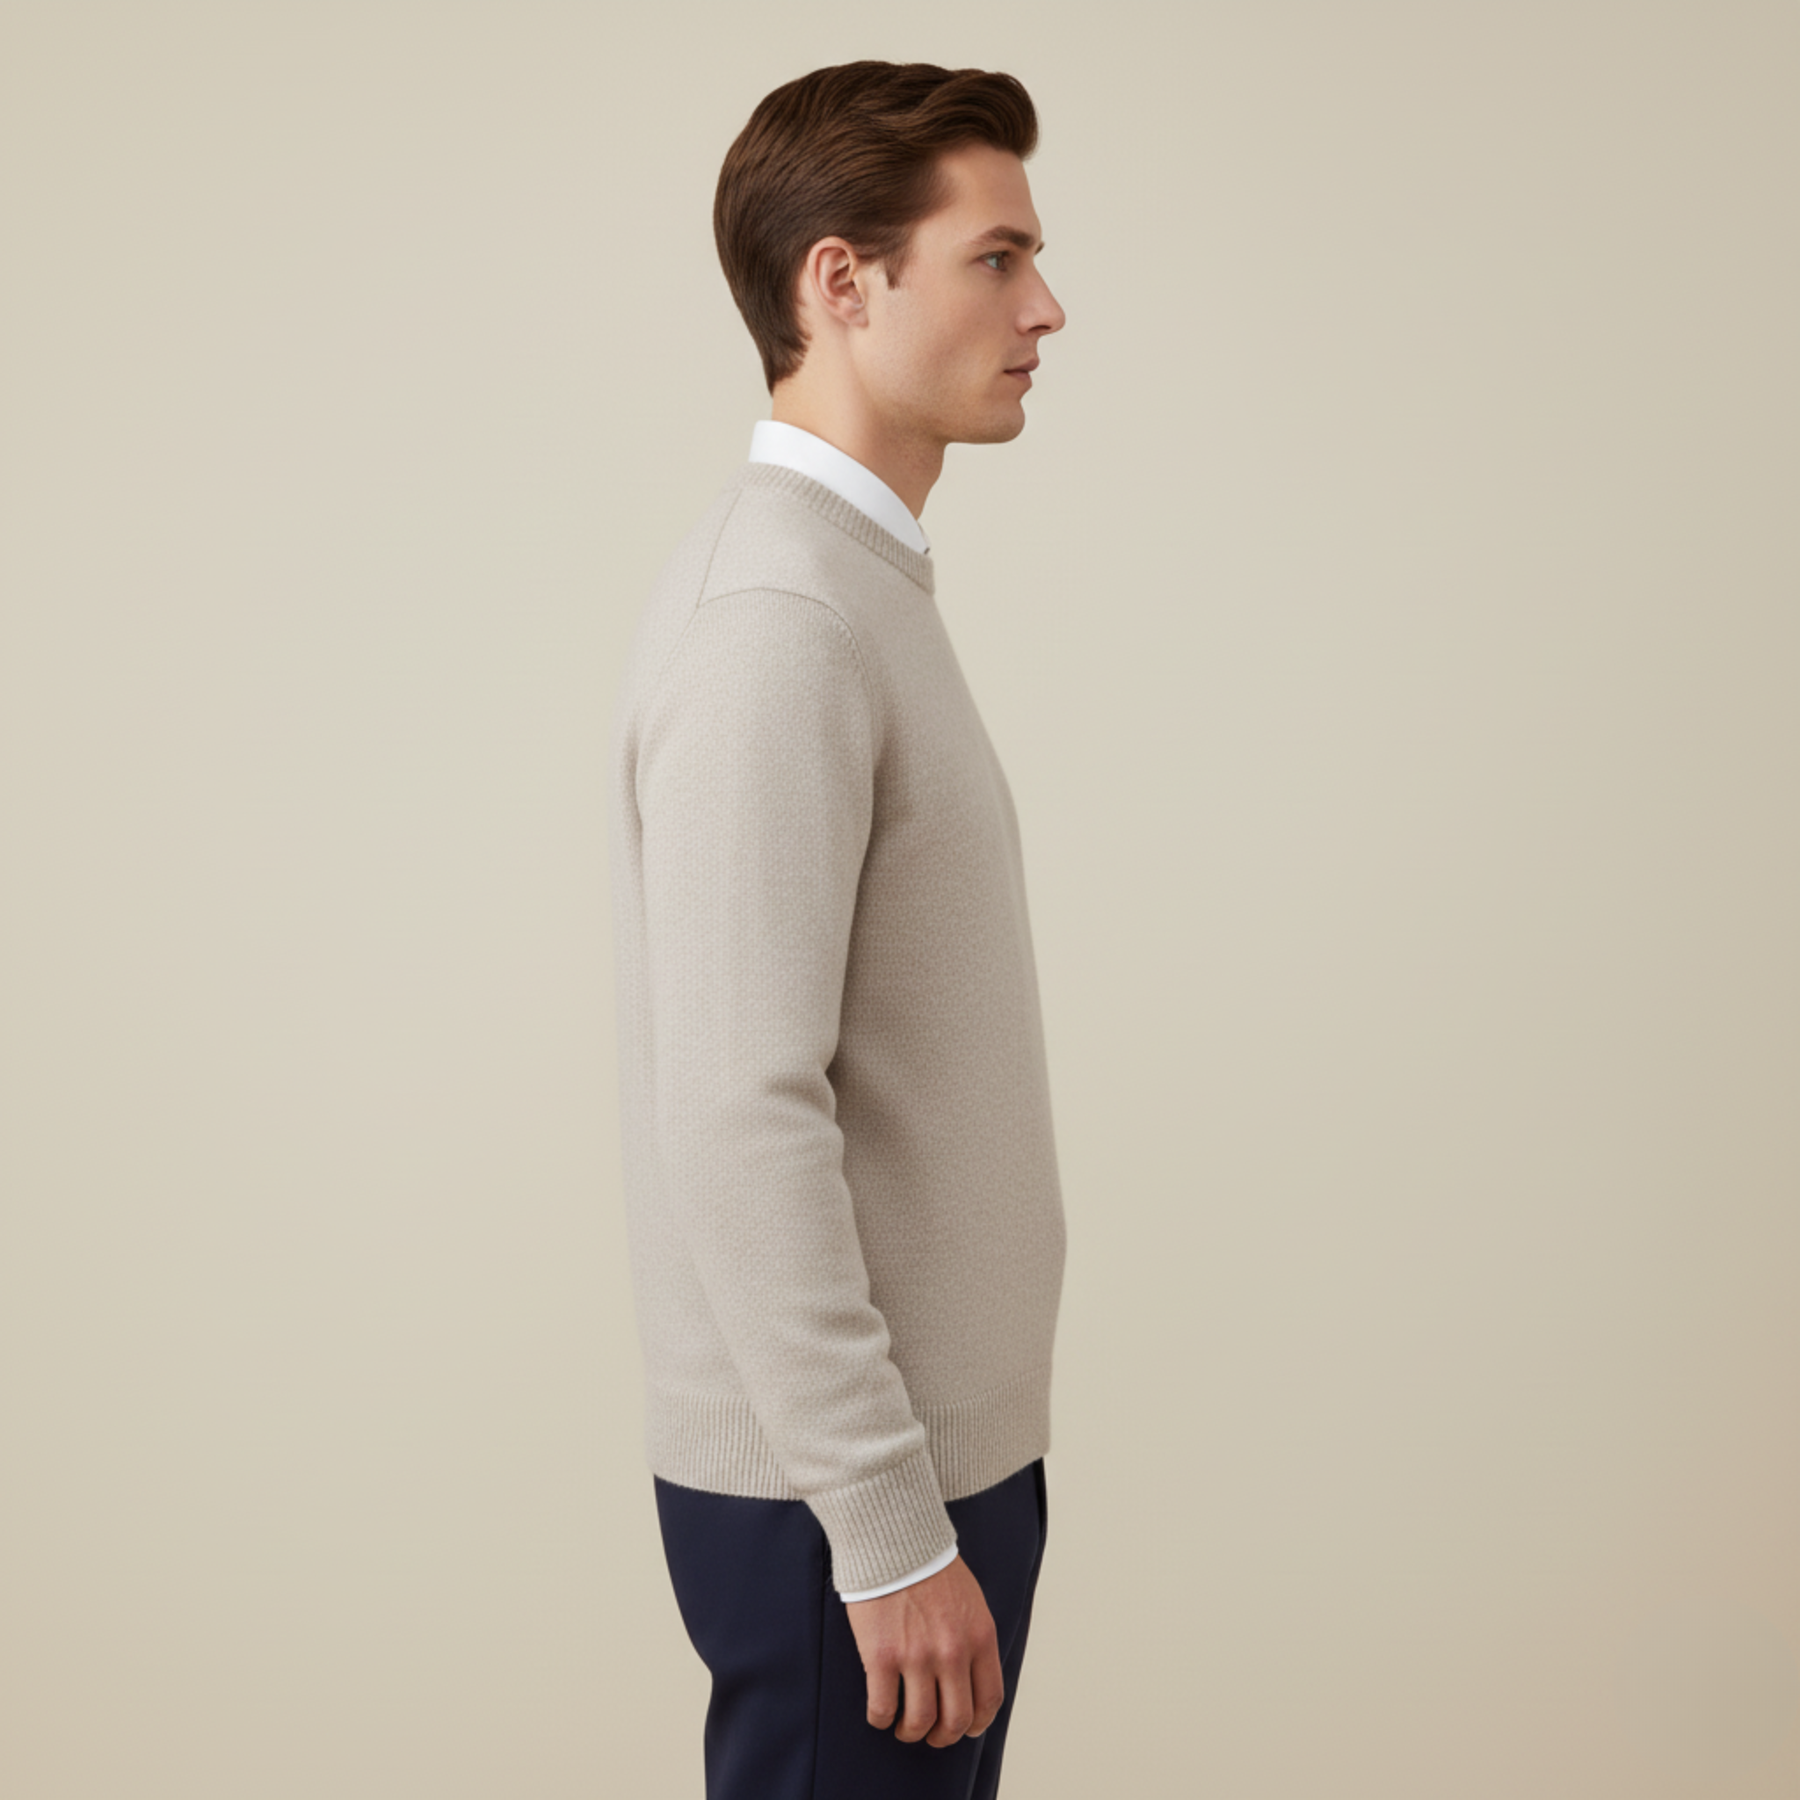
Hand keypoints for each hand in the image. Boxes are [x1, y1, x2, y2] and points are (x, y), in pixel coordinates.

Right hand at [843, 1554, 1003, 1747]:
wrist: (894, 1541)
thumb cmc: (931, 1569)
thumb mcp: (971, 1602)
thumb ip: (974, 1639)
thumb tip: (972, 1680)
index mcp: (980, 1637)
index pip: (990, 1698)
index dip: (977, 1723)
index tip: (966, 1728)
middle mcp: (953, 1652)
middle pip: (956, 1719)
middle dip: (944, 1736)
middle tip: (932, 1734)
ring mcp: (917, 1656)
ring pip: (920, 1722)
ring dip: (911, 1732)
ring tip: (904, 1727)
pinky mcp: (882, 1656)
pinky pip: (883, 1708)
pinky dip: (881, 1719)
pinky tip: (880, 1713)